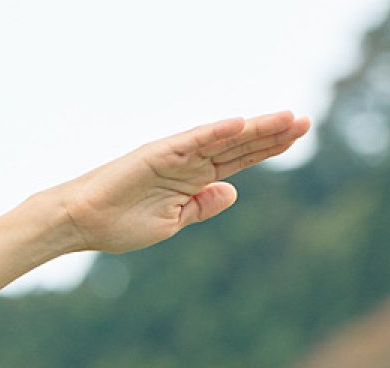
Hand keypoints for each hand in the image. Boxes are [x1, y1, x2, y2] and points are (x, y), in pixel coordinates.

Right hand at [50, 110, 311, 254]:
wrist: (82, 223)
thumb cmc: (118, 226)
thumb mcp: (170, 223)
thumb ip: (201, 206)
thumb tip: (233, 191)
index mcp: (192, 180)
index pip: (238, 159)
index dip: (268, 148)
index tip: (298, 137)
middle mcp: (188, 162)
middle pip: (238, 145)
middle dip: (272, 134)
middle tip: (306, 121)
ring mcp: (175, 156)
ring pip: (221, 139)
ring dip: (253, 128)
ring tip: (286, 119)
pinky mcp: (157, 154)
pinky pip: (191, 141)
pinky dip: (214, 132)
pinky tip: (240, 125)